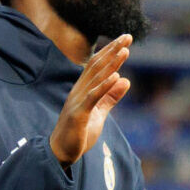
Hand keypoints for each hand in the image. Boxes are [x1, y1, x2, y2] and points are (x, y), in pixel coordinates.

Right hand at [51, 35, 132, 165]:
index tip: (125, 40)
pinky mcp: (79, 114)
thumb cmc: (79, 134)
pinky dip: (105, 86)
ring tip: (125, 50)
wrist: (61, 153)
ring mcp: (78, 101)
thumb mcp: (99, 113)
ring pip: (96, 78)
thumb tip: (126, 80)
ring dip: (111, 63)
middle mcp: (79, 91)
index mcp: (83, 89)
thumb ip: (111, 97)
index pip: (97, 65)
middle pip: (97, 66)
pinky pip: (93, 97)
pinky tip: (116, 76)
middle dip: (113, 50)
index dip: (111, 51)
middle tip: (128, 36)